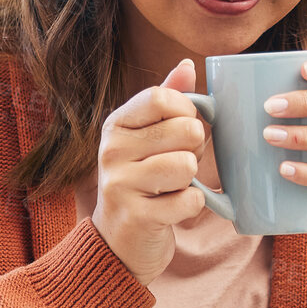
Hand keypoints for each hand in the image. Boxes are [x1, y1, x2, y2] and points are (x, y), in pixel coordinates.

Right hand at [91, 57, 207, 286]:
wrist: (118, 242)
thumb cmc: (141, 181)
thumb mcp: (146, 138)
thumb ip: (167, 100)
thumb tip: (187, 66)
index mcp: (115, 126)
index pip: (162, 97)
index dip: (187, 110)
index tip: (183, 128)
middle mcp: (111, 151)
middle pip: (184, 129)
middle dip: (195, 148)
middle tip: (179, 163)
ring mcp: (120, 184)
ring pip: (187, 165)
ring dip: (191, 179)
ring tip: (173, 187)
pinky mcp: (137, 216)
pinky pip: (190, 199)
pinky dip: (192, 206)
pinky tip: (173, 209)